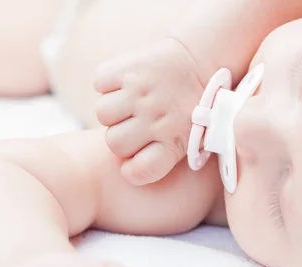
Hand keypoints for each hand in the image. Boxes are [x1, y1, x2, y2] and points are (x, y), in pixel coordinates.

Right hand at [93, 37, 204, 184]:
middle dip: (121, 135)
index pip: (139, 171)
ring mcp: (141, 91)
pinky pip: (100, 83)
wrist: (201, 60)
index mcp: (175, 140)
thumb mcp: (194, 138)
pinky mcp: (128, 68)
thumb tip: (132, 169)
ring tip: (130, 102)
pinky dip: (107, 83)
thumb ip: (166, 156)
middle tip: (135, 124)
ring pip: (102, 114)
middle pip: (114, 143)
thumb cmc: (194, 107)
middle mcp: (157, 117)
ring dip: (113, 109)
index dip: (133, 169)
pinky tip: (125, 83)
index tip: (137, 160)